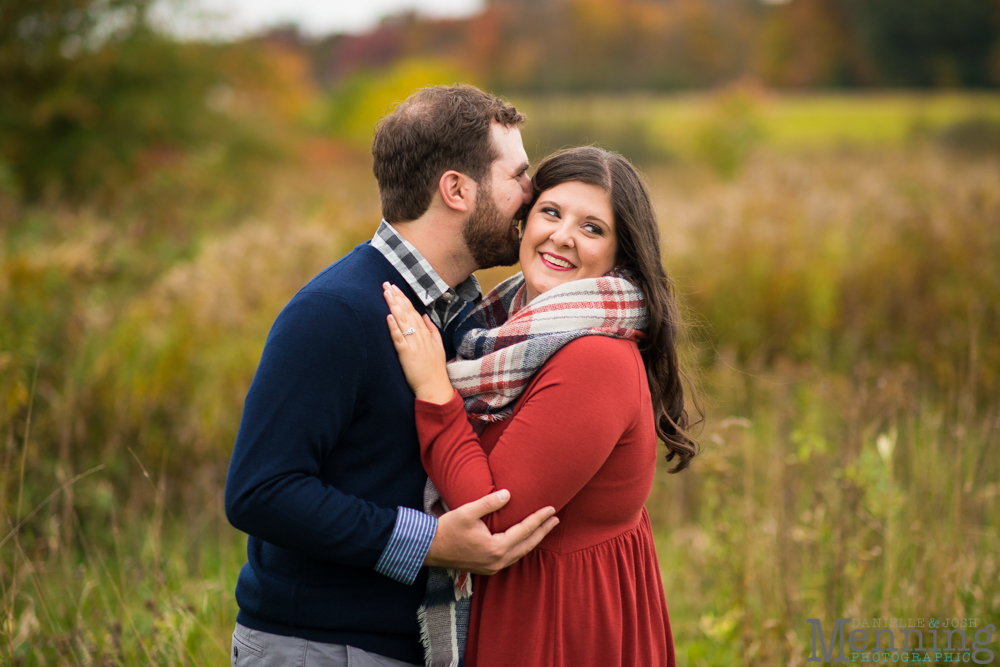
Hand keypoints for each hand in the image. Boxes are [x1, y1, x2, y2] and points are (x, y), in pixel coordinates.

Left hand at [383, 282, 453, 403]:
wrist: (435, 386)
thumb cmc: (435, 368)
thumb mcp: (438, 345)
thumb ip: (432, 329)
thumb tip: (425, 316)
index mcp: (426, 333)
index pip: (413, 311)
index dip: (404, 299)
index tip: (396, 288)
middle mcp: (420, 335)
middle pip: (407, 312)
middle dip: (396, 297)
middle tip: (387, 284)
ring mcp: (413, 343)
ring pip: (402, 321)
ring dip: (394, 306)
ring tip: (386, 294)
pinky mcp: (406, 353)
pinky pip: (399, 338)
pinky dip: (394, 327)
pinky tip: (388, 316)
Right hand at [424, 490, 558, 574]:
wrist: (429, 549)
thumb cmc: (447, 529)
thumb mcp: (468, 512)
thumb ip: (489, 503)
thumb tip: (508, 494)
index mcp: (496, 548)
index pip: (524, 531)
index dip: (539, 519)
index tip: (552, 509)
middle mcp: (497, 561)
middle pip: (527, 545)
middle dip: (542, 531)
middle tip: (556, 519)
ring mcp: (492, 567)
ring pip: (520, 553)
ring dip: (533, 540)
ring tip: (544, 528)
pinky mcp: (486, 568)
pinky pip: (511, 557)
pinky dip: (521, 548)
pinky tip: (523, 541)